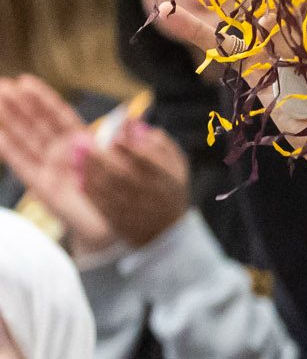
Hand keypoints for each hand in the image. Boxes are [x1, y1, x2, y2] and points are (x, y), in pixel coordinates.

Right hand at [0, 75, 114, 253]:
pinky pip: (23, 165)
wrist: (113, 225)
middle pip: (36, 123)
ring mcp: (49, 167)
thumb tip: (126, 117)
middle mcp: (61, 152)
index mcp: (80, 143)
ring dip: (9, 120)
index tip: (26, 81)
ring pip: (25, 139)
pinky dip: (9, 150)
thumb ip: (119, 140)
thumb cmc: (118, 191)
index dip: (42, 99)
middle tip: (2, 84)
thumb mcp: (123, 161)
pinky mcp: (42, 186)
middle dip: (19, 104)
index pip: (58, 115)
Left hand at [80, 121, 192, 248]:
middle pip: (121, 173)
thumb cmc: (169, 190)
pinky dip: (89, 190)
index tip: (115, 136)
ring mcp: (133, 209)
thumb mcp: (177, 165)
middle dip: (100, 157)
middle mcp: (150, 194)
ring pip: (107, 188)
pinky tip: (82, 177)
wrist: (167, 232)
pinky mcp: (119, 221)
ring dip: (90, 170)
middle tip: (84, 143)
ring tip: (78, 156)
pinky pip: (100, 204)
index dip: (129, 146)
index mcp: (166, 177)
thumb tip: (134, 125)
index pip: (147, 158)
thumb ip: (160, 143)